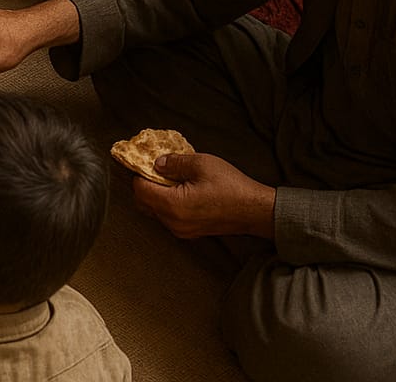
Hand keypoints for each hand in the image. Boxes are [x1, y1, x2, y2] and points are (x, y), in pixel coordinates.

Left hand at [131, 153, 275, 239]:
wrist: (256, 210)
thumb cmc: (231, 186)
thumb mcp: (201, 164)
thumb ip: (174, 162)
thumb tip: (156, 163)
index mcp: (173, 205)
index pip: (140, 190)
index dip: (140, 173)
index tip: (146, 162)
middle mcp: (173, 222)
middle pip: (143, 203)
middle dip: (144, 185)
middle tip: (156, 169)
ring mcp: (181, 231)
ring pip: (154, 212)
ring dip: (156, 195)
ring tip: (170, 179)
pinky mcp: (190, 233)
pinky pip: (168, 218)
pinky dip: (167, 204)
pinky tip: (180, 190)